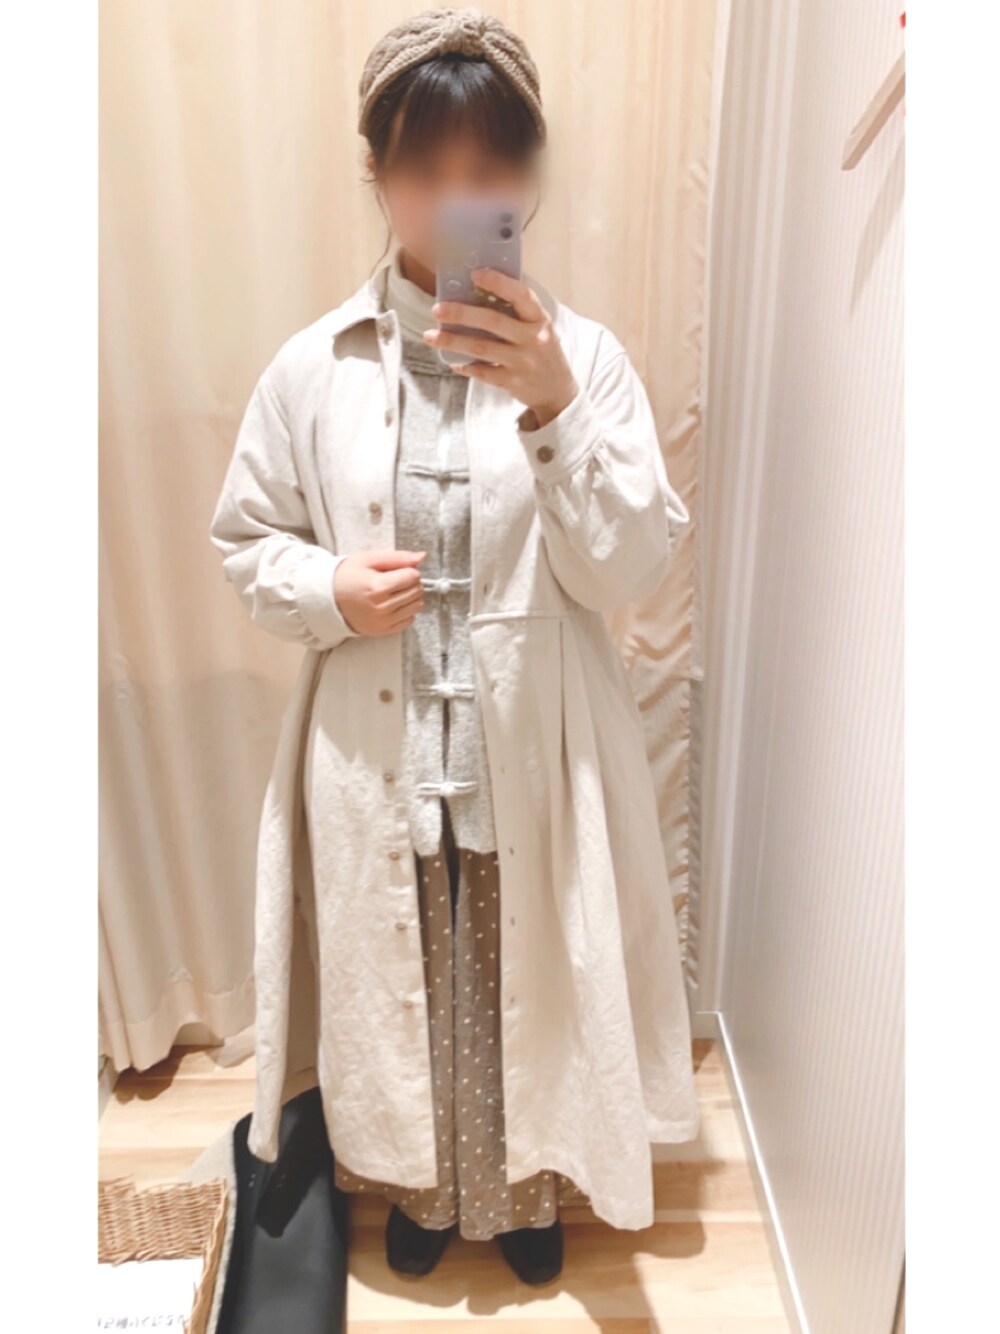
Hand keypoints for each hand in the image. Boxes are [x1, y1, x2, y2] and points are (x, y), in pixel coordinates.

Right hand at [334, 549, 426, 635]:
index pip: (413, 576)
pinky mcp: (383, 631)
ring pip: (417, 606)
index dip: (408, 570)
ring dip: (411, 597)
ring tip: (394, 592)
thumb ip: (397, 557)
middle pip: (417, 591)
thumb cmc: (349, 576)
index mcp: (377, 586)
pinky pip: (410, 620)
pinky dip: (406, 611)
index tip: (396, 570)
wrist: (329, 599)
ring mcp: (383, 622)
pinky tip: (393, 604)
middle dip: (411, 583)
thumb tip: (422, 557)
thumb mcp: (369, 559)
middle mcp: (381, 607)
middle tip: (395, 580)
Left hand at [423, 267, 579, 426]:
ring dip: (453, 340)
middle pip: (492, 321)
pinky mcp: (512, 382)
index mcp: (539, 319)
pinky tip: (453, 362)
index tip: (474, 274)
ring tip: (431, 336)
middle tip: (437, 309)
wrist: (558, 392)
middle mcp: (533, 339)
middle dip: (461, 313)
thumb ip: (517, 313)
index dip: (498, 282)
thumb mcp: (539, 328)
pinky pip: (482, 372)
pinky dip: (466, 366)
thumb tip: (478, 291)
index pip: (520, 295)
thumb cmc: (543, 352)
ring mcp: (523, 362)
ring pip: (481, 348)